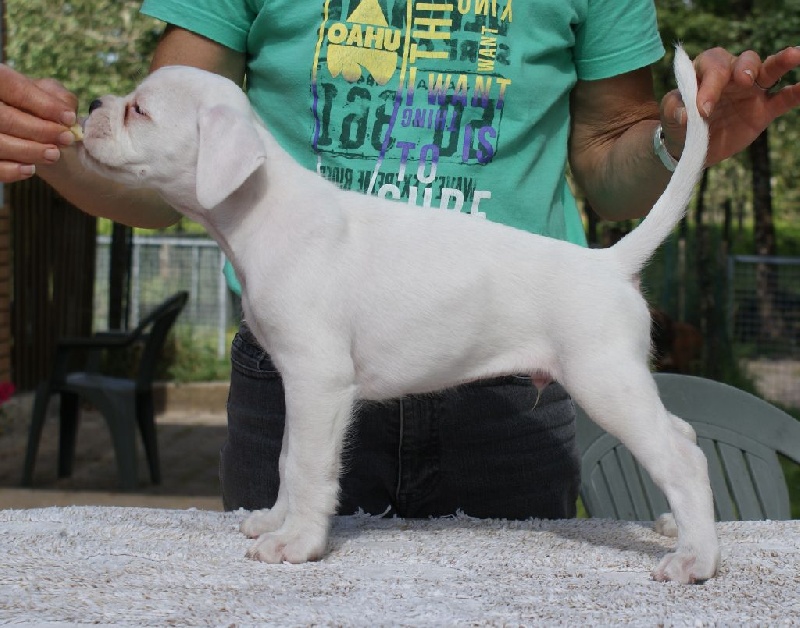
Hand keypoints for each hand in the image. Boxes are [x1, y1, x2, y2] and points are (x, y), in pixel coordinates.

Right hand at [0, 64, 78, 182]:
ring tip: (54, 154)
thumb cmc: (34, 103)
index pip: (13, 87)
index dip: (43, 104)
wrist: (22, 124)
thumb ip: (56, 95)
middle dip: (40, 131)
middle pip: (5, 118)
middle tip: (66, 139)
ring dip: (29, 151)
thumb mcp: (44, 91)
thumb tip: (67, 113)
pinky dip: (11, 170)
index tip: (69, 118)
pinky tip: (30, 169)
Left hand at [659, 46, 799, 165]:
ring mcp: (750, 92)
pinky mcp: (763, 110)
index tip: (702, 110)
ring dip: (781, 62)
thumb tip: (686, 114)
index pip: (713, 67)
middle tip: (743, 81)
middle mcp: (731, 76)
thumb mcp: (669, 114)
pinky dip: (796, 93)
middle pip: (743, 61)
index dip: (710, 85)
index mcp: (706, 71)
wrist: (688, 144)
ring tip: (794, 55)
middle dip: (744, 68)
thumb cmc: (678, 121)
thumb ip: (675, 110)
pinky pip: (783, 98)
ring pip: (768, 71)